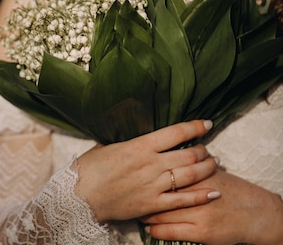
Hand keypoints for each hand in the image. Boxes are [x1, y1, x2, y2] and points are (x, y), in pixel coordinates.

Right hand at [75, 120, 219, 222]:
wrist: (80, 197)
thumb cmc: (89, 169)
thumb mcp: (106, 146)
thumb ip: (126, 141)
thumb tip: (134, 133)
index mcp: (139, 146)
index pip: (176, 132)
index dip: (195, 126)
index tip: (206, 123)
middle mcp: (151, 164)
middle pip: (189, 153)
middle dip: (204, 150)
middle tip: (207, 149)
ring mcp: (154, 185)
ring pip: (191, 174)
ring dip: (207, 168)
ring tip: (214, 164)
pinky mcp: (153, 204)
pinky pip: (184, 200)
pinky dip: (202, 196)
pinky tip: (214, 192)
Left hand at [142, 170, 282, 244]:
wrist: (254, 212)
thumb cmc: (229, 188)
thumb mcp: (208, 170)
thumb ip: (187, 163)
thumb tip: (165, 152)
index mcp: (193, 174)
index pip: (160, 172)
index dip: (142, 176)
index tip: (131, 177)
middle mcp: (193, 192)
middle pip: (155, 192)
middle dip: (140, 195)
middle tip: (129, 195)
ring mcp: (196, 213)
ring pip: (158, 214)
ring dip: (145, 214)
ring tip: (138, 212)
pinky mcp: (200, 232)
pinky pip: (168, 232)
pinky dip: (155, 230)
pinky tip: (150, 228)